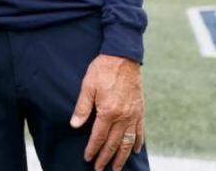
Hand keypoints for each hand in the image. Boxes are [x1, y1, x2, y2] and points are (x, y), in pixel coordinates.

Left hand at [70, 54, 144, 170]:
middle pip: (114, 143)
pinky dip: (138, 142)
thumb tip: (75, 125)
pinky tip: (135, 150)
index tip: (88, 159)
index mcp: (108, 112)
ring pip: (128, 141)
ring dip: (123, 156)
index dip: (93, 149)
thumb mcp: (87, 86)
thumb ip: (82, 107)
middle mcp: (123, 116)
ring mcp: (134, 114)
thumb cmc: (103, 70)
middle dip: (106, 158)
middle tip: (100, 169)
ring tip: (118, 167)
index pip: (99, 137)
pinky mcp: (140, 109)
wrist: (123, 56)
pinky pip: (140, 130)